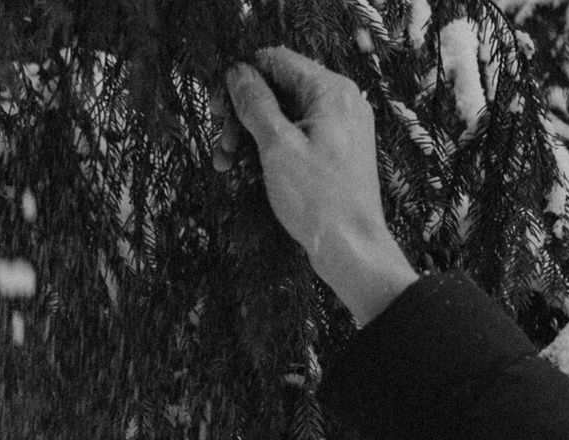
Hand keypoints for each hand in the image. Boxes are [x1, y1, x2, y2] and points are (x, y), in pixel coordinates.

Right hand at [218, 48, 418, 326]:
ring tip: (227, 163)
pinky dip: (270, 151)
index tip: (217, 106)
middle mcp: (340, 102)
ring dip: (250, 136)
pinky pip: (296, 139)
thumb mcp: (278, 147)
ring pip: (284, 117)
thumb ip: (256, 104)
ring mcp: (339, 129)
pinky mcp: (334, 153)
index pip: (278, 61)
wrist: (352, 249)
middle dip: (243, 114)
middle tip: (222, 142)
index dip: (243, 78)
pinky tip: (246, 172)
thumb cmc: (319, 200)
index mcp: (331, 91)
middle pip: (279, 90)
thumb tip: (237, 72)